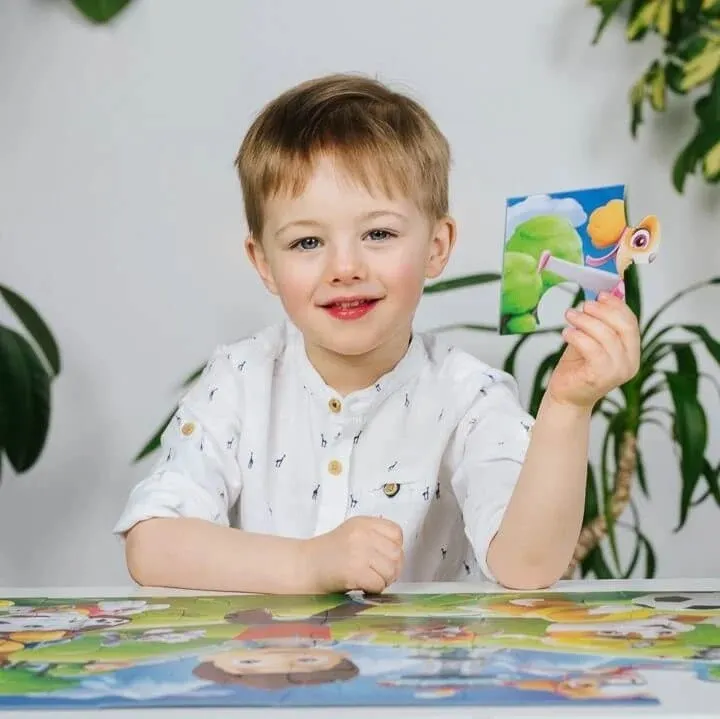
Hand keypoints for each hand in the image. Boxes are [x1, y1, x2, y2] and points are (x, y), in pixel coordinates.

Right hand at [303, 516, 403, 593]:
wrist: (303, 565)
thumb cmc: (328, 553)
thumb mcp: (352, 534)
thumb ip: (374, 537)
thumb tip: (397, 557)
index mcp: (363, 522)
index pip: (396, 532)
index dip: (395, 548)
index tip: (384, 558)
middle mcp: (362, 534)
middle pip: (396, 553)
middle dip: (392, 568)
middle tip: (379, 575)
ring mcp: (358, 552)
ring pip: (390, 570)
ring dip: (384, 580)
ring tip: (371, 581)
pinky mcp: (354, 571)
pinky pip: (378, 583)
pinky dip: (374, 589)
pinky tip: (363, 587)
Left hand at [546, 291, 639, 409]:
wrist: (566, 396)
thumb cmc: (578, 367)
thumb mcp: (591, 340)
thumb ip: (599, 322)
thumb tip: (604, 295)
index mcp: (631, 353)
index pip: (631, 323)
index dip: (616, 306)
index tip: (600, 295)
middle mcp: (630, 363)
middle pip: (623, 327)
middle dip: (602, 311)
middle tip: (583, 305)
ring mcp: (617, 371)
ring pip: (606, 336)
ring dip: (585, 321)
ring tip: (570, 315)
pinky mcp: (600, 376)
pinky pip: (592, 348)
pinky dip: (578, 336)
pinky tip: (566, 332)